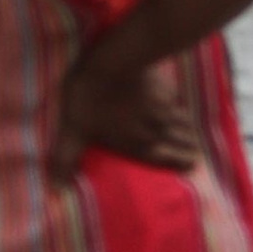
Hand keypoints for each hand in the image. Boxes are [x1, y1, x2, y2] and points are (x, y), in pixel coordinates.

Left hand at [55, 41, 199, 178]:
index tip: (192, 166)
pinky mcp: (164, 88)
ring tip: (195, 137)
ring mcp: (162, 108)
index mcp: (135, 144)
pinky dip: (182, 108)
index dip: (178, 162)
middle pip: (178, 141)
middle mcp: (154, 130)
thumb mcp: (73, 131)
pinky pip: (177, 102)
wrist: (113, 63)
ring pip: (181, 123)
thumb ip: (66, 159)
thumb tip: (56, 188)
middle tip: (196, 154)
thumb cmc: (90, 100)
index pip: (163, 158)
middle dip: (187, 149)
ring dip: (189, 131)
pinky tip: (181, 107)